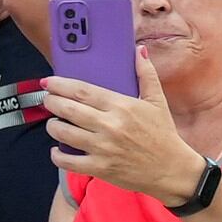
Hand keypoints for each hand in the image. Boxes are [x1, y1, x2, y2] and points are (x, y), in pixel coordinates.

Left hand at [38, 72, 203, 201]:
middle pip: (68, 109)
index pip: (82, 90)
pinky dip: (57, 155)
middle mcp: (109, 126)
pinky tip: (57, 150)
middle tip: (48, 100)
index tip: (49, 82)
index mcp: (121, 106)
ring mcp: (103, 148)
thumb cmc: (163, 135)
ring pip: (64, 133)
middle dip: (52, 102)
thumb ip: (146, 74)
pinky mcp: (100, 168)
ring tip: (53, 122)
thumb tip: (138, 51)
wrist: (172, 170)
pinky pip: (69, 162)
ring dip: (52, 126)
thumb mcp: (158, 101)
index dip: (60, 85)